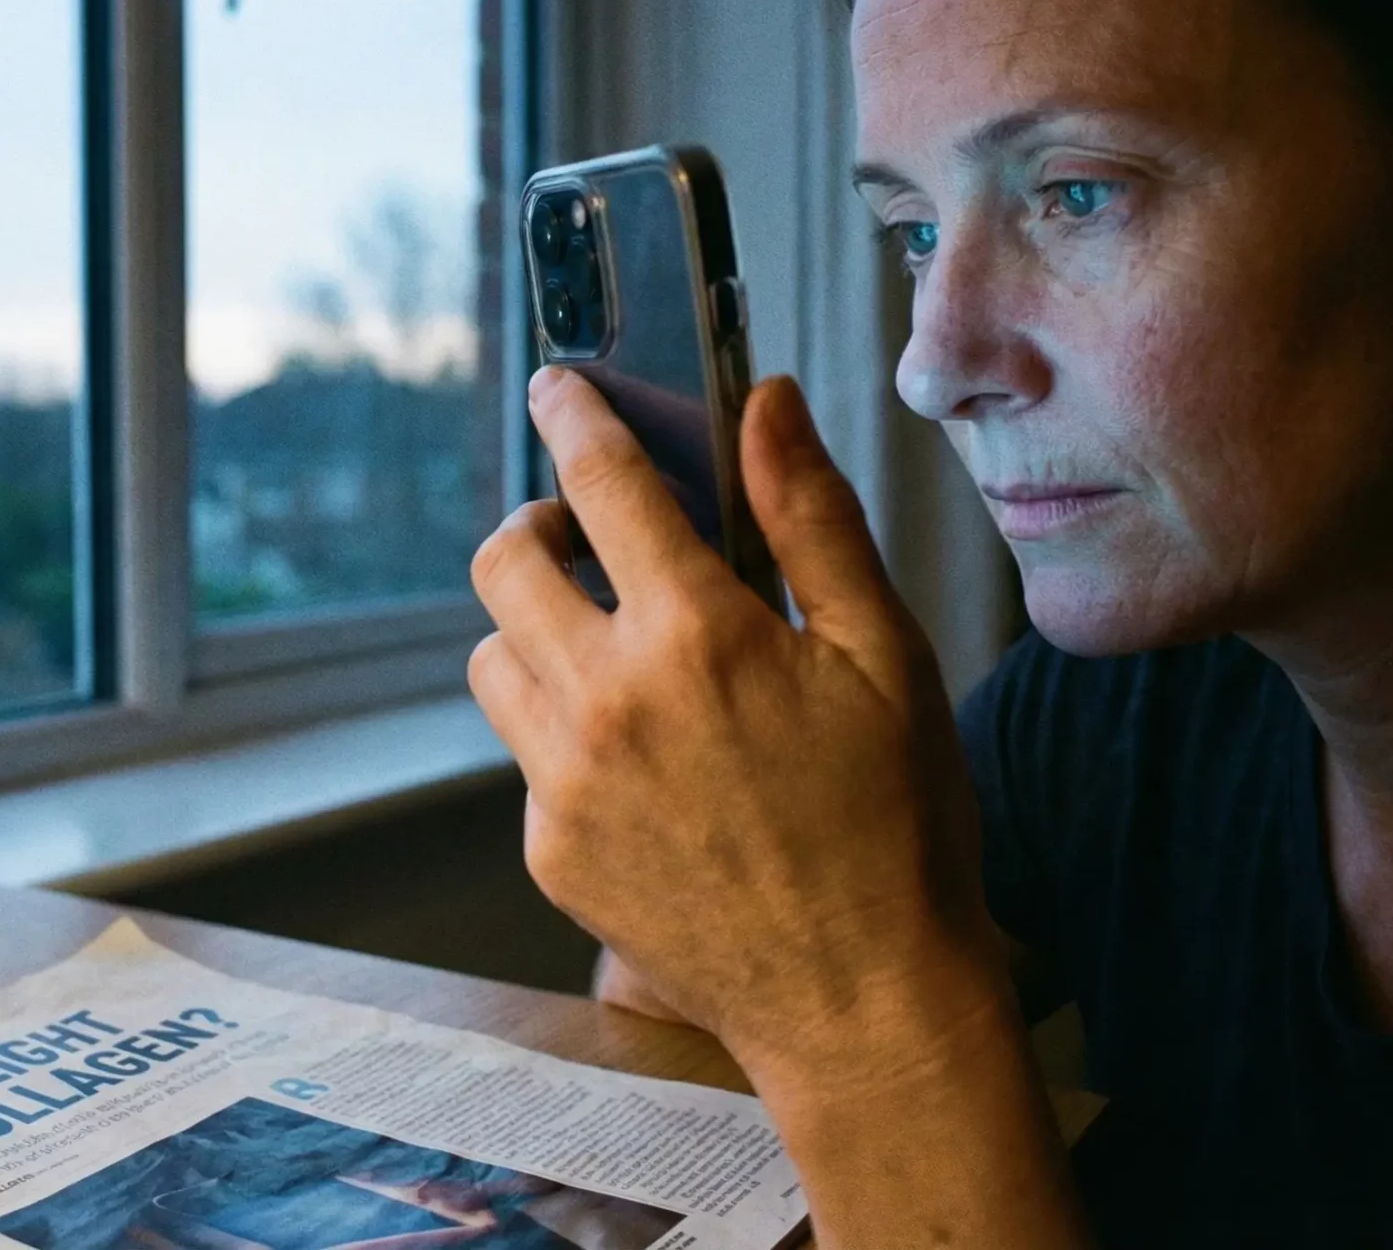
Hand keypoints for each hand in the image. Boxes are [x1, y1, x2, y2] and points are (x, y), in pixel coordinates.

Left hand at [469, 367, 1003, 1085]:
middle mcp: (608, 703)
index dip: (573, 418)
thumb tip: (764, 402)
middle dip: (537, 529)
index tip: (555, 387)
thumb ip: (811, 519)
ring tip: (613, 654)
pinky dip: (563, 735)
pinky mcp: (551, 852)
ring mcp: (566, 785)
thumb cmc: (898, 825)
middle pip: (504, 564)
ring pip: (494, 659)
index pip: (601, 484)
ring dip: (537, 632)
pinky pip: (523, 757)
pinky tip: (643, 765)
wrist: (864, 1005)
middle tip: (585, 540)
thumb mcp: (884, 655)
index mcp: (697, 637)